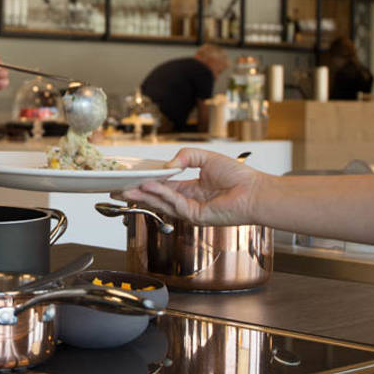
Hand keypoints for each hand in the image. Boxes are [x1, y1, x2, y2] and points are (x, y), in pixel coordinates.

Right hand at [112, 147, 265, 226]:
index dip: (149, 182)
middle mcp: (190, 200)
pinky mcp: (195, 216)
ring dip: (145, 195)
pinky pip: (174, 203)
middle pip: (158, 198)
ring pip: (162, 202)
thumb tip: (167, 165)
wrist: (254, 191)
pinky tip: (151, 186)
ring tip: (128, 189)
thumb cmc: (239, 177)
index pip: (166, 186)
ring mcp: (191, 210)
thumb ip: (186, 157)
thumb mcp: (207, 158)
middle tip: (119, 191)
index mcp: (193, 188)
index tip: (134, 178)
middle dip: (138, 194)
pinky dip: (161, 194)